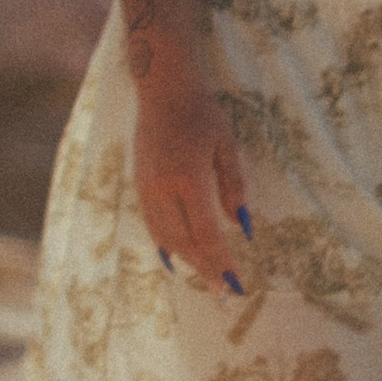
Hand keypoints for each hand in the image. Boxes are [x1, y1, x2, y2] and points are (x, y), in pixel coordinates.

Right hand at [133, 77, 252, 293]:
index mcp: (188, 179)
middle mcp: (163, 188)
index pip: (207, 233)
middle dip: (205, 269)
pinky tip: (175, 256)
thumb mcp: (226, 145)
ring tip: (204, 277)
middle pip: (184, 241)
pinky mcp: (140, 182)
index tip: (236, 284)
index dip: (221, 261)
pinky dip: (165, 243)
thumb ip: (233, 186)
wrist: (162, 88)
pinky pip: (152, 223)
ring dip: (185, 260)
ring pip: (164, 236)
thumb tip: (241, 225)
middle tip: (223, 292)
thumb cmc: (201, 111)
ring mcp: (147, 187)